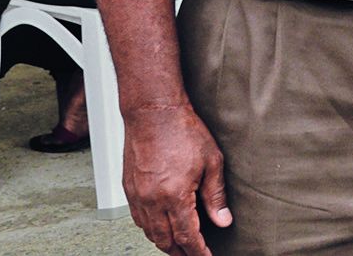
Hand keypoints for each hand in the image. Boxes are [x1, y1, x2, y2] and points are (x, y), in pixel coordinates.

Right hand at [122, 103, 231, 255]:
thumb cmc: (183, 130)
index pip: (187, 237)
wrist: (153, 111)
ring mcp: (137, 196)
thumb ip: (216, 196)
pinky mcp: (128, 188)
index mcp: (174, 196)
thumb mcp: (211, 161)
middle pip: (166, 240)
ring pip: (150, 232)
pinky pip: (138, 219)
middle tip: (194, 255)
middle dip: (181, 252)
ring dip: (165, 243)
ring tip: (179, 247)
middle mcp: (151, 201)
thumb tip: (223, 221)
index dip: (198, 252)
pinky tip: (161, 227)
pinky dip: (151, 229)